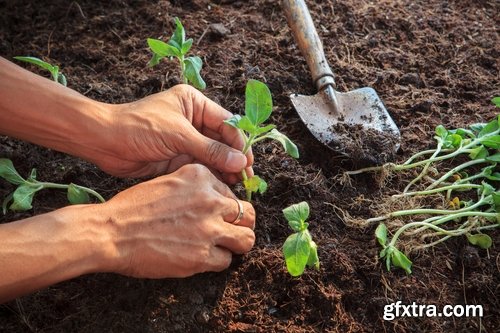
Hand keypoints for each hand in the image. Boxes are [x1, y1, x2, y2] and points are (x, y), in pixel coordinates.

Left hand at [95, 84, 252, 181]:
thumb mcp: (178, 135)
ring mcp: (186, 140)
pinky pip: (200, 167)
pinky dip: (211, 176)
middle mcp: (193, 121)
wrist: (104, 142)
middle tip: (247, 179)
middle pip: (222, 141)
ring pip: (213, 156)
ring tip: (237, 186)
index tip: (249, 163)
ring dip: (225, 170)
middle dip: (235, 159)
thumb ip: (210, 150)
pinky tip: (221, 187)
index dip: (240, 143)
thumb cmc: (138, 127)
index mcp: (194, 104)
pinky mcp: (177, 158)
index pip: (226, 123)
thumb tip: (241, 162)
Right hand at [102, 164, 255, 277]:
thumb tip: (214, 200)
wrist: (111, 232)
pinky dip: (216, 261)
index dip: (226, 206)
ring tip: (224, 246)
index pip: (232, 191)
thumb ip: (195, 187)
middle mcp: (210, 200)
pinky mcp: (202, 256)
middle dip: (242, 223)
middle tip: (232, 230)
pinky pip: (226, 261)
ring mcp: (209, 229)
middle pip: (248, 213)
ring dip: (236, 243)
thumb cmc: (133, 207)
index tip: (218, 214)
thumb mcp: (168, 182)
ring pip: (246, 239)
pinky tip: (201, 258)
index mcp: (201, 176)